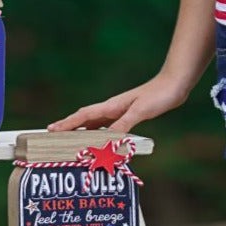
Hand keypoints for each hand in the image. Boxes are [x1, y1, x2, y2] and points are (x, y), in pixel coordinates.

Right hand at [47, 73, 189, 134]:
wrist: (174, 84)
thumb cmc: (158, 95)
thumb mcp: (140, 111)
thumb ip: (124, 124)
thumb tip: (108, 140)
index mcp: (111, 106)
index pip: (83, 116)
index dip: (67, 123)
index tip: (51, 129)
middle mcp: (113, 108)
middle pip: (85, 120)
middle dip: (69, 127)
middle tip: (53, 136)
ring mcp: (121, 111)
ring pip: (96, 123)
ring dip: (83, 131)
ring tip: (72, 141)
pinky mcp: (130, 114)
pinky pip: (109, 126)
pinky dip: (101, 134)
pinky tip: (101, 139)